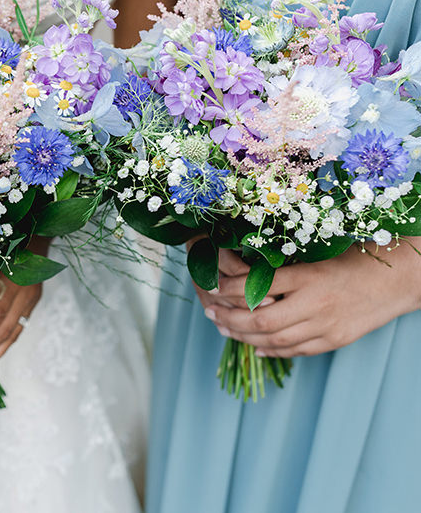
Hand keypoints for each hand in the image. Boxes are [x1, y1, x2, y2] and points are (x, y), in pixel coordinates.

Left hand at [204, 240, 420, 357]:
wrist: (395, 279)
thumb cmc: (353, 258)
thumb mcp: (315, 255)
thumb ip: (283, 267)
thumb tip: (240, 272)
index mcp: (308, 276)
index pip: (258, 286)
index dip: (230, 289)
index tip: (212, 287)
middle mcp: (315, 302)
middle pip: (261, 321)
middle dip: (230, 319)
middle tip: (210, 314)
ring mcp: (325, 325)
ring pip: (275, 340)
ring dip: (244, 338)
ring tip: (224, 329)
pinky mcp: (335, 340)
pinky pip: (296, 350)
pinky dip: (271, 351)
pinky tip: (255, 347)